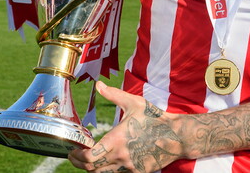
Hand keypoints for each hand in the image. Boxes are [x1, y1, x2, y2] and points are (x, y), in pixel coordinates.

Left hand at [68, 81, 182, 172]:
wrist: (177, 136)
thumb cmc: (155, 118)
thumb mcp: (134, 103)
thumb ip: (113, 95)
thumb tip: (98, 85)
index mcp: (117, 140)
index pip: (89, 158)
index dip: (77, 157)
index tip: (72, 151)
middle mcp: (121, 156)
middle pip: (91, 169)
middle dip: (79, 164)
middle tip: (75, 156)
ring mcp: (130, 167)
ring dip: (93, 168)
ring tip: (89, 159)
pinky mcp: (138, 172)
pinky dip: (108, 169)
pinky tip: (108, 160)